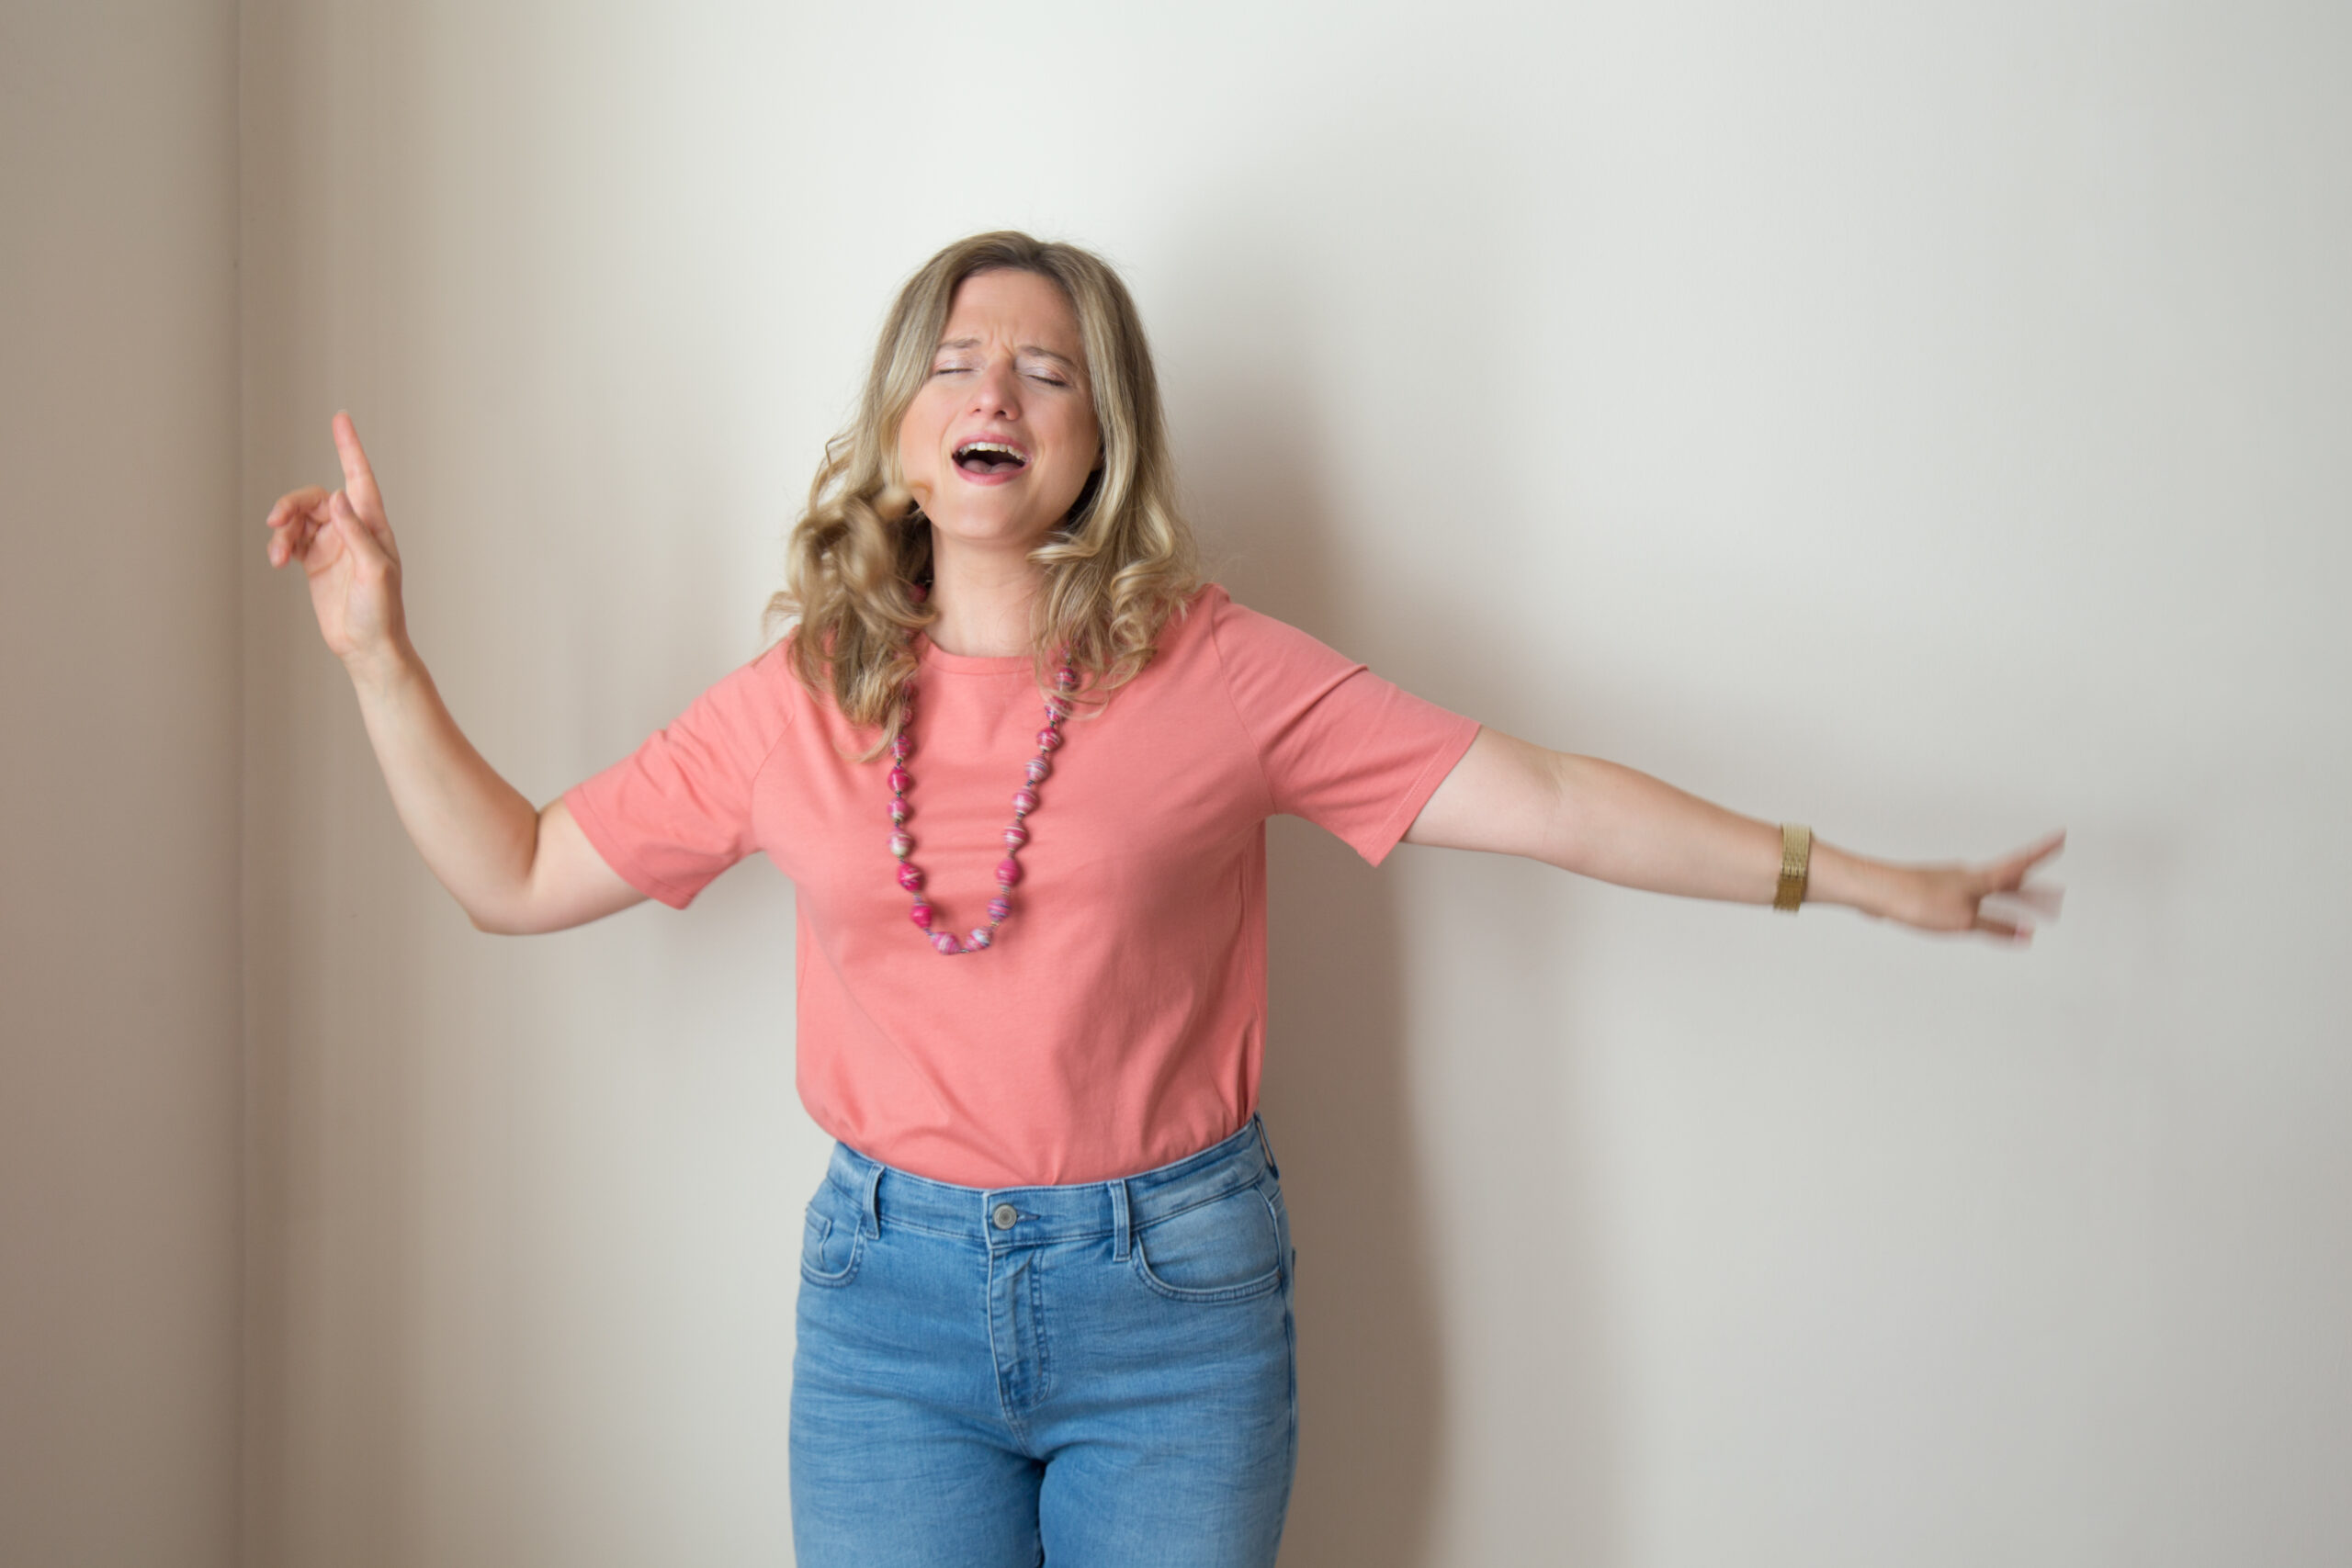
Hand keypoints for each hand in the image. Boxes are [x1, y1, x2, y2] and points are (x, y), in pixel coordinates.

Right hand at [263, 411, 407, 677]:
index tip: (340, 418)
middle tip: (275, 522)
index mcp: (373, 526)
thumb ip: (356, 533)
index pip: (359, 477)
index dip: (349, 447)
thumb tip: (339, 497)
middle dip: (292, 505)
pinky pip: (291, 539)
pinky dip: (280, 544)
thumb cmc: (382, 612)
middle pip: (316, 498)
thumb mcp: (374, 571)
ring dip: (283, 528)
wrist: (368, 647)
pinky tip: (277, 560)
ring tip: (277, 552)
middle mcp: (353, 529)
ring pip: (300, 518)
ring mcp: (332, 544)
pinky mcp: (315, 562)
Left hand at [1872, 829, 2066, 943]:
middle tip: (2056, 895)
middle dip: (2034, 891)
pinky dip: (1986, 906)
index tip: (2062, 835)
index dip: (2043, 851)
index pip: (2021, 863)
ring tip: (2024, 908)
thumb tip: (2025, 934)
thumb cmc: (1918, 901)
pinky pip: (1969, 899)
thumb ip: (1996, 927)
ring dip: (2010, 900)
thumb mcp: (1964, 921)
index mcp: (1980, 878)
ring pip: (1989, 891)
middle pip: (2009, 881)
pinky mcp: (1933, 892)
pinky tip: (1977, 911)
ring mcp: (1950, 882)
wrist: (1876, 892)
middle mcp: (1967, 876)